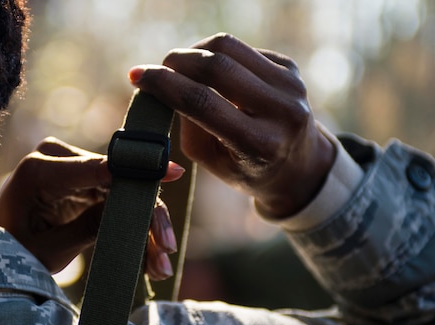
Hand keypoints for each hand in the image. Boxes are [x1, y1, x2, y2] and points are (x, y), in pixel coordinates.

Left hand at [0, 138, 184, 277]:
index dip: (138, 171)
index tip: (173, 173)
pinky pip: (122, 201)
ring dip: (146, 231)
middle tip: (166, 255)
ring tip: (160, 269)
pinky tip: (149, 260)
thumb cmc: (12, 248)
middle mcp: (61, 159)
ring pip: (128, 194)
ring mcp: (77, 168)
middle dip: (147, 221)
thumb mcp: (47, 250)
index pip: (99, 168)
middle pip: (121, 183)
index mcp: (40, 170)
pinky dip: (135, 229)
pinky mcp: (88, 181)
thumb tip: (131, 214)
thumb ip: (87, 229)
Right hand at [128, 33, 334, 218]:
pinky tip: (214, 75)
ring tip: (181, 68)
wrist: (297, 166)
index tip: (137, 76)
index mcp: (259, 144)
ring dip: (195, 52)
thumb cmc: (245, 167)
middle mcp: (281, 112)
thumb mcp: (210, 160)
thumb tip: (162, 82)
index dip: (164, 85)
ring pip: (229, 47)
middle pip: (217, 66)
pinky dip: (219, 57)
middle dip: (178, 61)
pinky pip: (243, 50)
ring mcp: (291, 87)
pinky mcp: (291, 69)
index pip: (203, 102)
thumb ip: (186, 123)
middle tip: (158, 68)